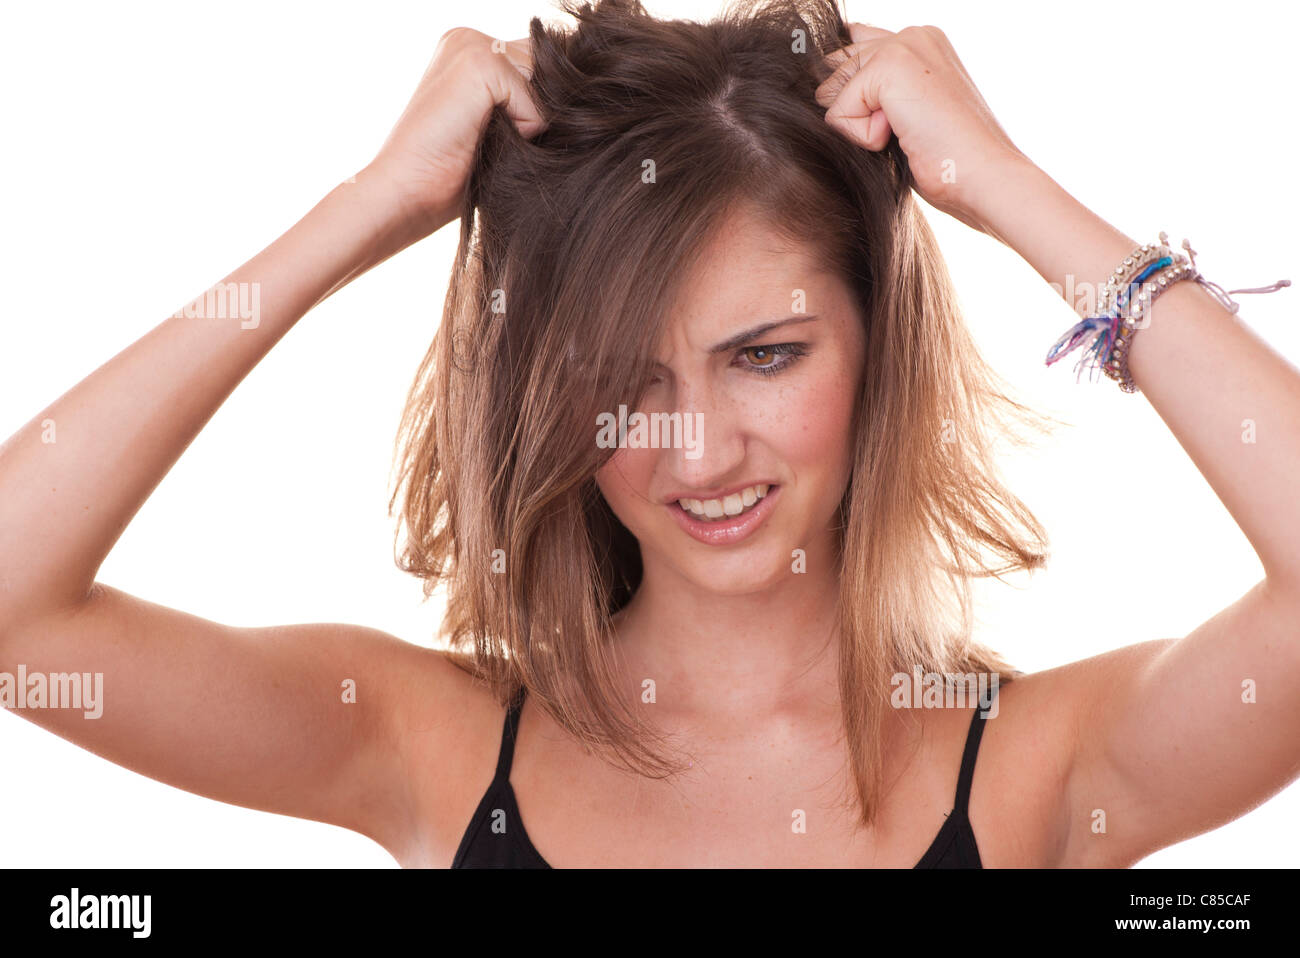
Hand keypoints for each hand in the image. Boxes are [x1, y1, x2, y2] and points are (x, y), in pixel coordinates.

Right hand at [365, 27, 545, 238]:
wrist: (406, 194)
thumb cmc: (450, 176)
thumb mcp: (496, 128)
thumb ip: (525, 100)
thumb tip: (581, 99)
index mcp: (469, 49)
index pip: (538, 67)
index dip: (538, 107)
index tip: (511, 136)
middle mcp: (469, 38)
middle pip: (548, 72)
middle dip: (539, 113)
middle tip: (497, 143)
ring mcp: (472, 45)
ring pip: (545, 86)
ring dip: (530, 125)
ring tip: (488, 142)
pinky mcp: (480, 64)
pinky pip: (537, 104)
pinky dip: (522, 133)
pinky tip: (482, 142)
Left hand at [816, 23, 1031, 235]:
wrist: (984, 176)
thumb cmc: (948, 160)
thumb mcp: (905, 118)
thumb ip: (873, 94)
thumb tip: (822, 91)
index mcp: (920, 42)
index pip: (852, 52)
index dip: (852, 94)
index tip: (884, 120)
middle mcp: (911, 35)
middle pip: (834, 71)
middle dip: (853, 113)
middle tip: (903, 132)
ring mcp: (902, 46)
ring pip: (834, 92)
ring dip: (861, 128)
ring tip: (906, 135)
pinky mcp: (889, 67)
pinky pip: (837, 112)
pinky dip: (862, 138)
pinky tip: (902, 138)